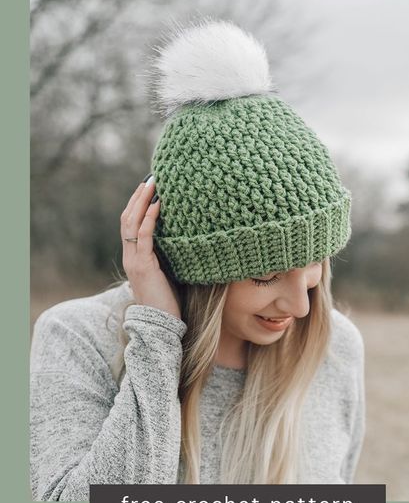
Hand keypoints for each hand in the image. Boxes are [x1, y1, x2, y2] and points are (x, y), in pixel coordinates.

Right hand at [121, 176, 181, 319]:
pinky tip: (157, 206)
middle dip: (138, 197)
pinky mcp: (142, 266)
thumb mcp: (168, 273)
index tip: (149, 187)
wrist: (161, 324)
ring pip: (131, 224)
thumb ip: (170, 256)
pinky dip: (149, 219)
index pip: (130, 224)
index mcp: (134, 257)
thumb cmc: (169, 302)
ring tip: (152, 184)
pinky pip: (143, 237)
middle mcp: (130, 256)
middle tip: (150, 178)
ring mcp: (134, 261)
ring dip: (141, 202)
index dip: (137, 205)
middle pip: (127, 218)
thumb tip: (188, 238)